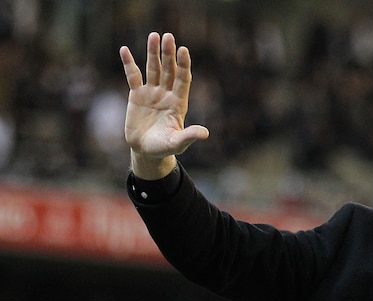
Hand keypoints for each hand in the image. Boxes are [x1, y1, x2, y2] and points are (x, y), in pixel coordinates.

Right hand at [119, 32, 209, 178]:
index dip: (183, 65)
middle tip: (168, 36)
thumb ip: (189, 136)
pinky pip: (133, 76)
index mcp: (178, 103)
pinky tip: (125, 49)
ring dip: (153, 53)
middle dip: (168, 54)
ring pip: (153, 69)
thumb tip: (205, 133)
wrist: (146, 151)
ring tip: (154, 35)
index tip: (184, 50)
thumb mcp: (177, 143)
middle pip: (169, 70)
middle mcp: (166, 94)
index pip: (183, 80)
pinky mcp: (136, 96)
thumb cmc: (164, 148)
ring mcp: (152, 93)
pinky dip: (129, 63)